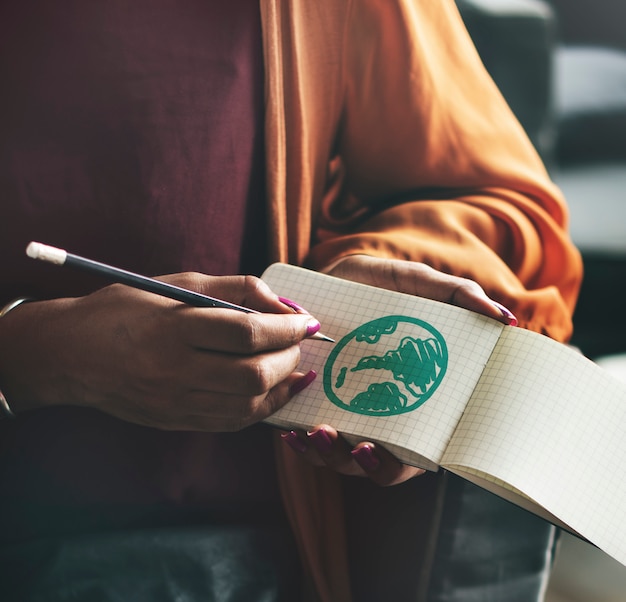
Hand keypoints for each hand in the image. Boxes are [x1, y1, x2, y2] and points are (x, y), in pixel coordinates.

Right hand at [0, 273, 320, 430]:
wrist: (70, 354)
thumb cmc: (126, 308)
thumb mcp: (177, 284)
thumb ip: (234, 289)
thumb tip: (283, 305)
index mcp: (173, 327)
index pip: (247, 333)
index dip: (287, 327)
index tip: (306, 321)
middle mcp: (174, 370)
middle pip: (254, 375)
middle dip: (290, 358)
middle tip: (299, 342)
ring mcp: (174, 403)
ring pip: (248, 407)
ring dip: (283, 387)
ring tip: (296, 367)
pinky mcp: (175, 421)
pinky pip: (231, 422)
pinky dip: (262, 408)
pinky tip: (275, 390)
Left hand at [280, 255, 516, 484]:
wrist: (332, 275)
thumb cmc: (382, 286)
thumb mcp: (417, 283)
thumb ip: (458, 295)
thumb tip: (506, 320)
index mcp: (414, 398)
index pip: (419, 449)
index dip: (408, 460)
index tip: (394, 450)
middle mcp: (380, 414)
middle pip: (380, 464)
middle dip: (368, 464)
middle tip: (357, 446)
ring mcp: (344, 414)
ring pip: (339, 458)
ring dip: (328, 455)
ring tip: (318, 432)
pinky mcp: (311, 406)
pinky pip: (305, 439)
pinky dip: (300, 442)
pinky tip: (291, 430)